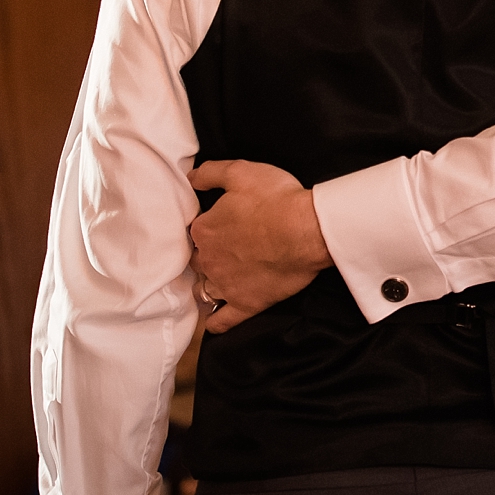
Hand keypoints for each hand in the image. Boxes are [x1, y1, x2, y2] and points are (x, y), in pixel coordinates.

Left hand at [189, 159, 328, 328]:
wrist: (304, 231)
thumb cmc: (274, 198)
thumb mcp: (240, 172)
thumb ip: (210, 173)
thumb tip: (190, 178)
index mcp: (205, 230)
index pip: (196, 230)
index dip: (209, 225)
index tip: (221, 222)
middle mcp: (209, 261)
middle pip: (199, 260)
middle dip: (208, 255)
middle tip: (225, 248)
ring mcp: (225, 286)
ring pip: (205, 290)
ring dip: (208, 284)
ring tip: (219, 280)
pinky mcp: (245, 305)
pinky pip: (222, 321)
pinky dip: (215, 322)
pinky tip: (214, 320)